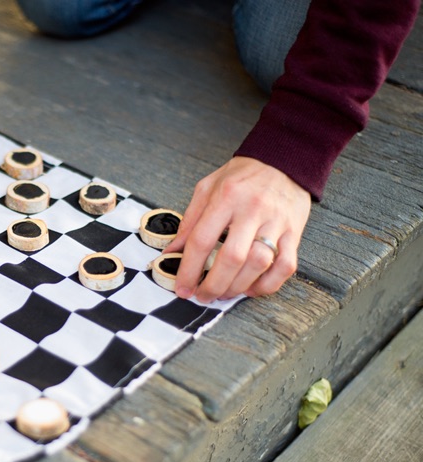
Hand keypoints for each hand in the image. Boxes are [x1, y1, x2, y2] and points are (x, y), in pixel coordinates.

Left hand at [163, 156, 310, 301]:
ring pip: (259, 264)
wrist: (284, 158)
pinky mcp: (295, 232)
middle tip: (202, 296)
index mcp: (225, 197)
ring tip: (223, 293)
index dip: (188, 269)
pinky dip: (267, 284)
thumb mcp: (207, 188)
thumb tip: (172, 252)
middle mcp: (252, 210)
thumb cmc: (241, 176)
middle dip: (213, 285)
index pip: (202, 240)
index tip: (182, 288)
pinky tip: (251, 287)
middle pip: (232, 258)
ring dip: (237, 287)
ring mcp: (277, 222)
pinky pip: (285, 266)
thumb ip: (189, 221)